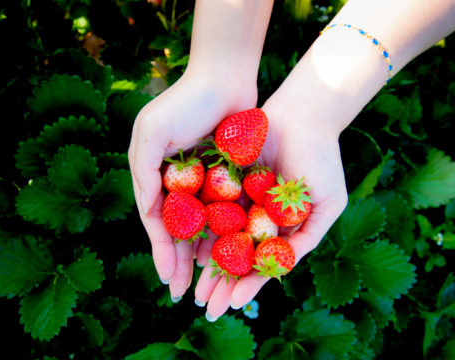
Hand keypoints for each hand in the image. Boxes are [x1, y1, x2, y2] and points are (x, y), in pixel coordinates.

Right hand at [128, 70, 256, 300]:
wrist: (226, 77)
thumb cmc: (187, 102)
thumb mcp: (154, 132)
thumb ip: (144, 172)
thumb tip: (146, 211)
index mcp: (153, 174)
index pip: (156, 222)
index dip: (161, 252)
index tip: (167, 279)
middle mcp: (174, 181)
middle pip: (177, 230)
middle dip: (178, 262)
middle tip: (182, 293)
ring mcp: (200, 180)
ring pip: (199, 226)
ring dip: (199, 254)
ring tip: (203, 282)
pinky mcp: (224, 177)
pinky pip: (222, 212)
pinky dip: (221, 232)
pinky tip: (225, 253)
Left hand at [193, 95, 348, 319]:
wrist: (302, 116)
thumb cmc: (321, 160)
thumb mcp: (326, 204)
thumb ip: (306, 236)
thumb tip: (280, 269)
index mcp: (281, 229)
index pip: (261, 264)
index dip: (248, 285)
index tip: (233, 305)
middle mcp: (258, 219)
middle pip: (237, 257)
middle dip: (222, 283)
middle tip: (204, 307)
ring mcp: (241, 202)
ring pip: (220, 239)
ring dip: (207, 264)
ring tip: (192, 288)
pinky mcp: (225, 183)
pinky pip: (210, 209)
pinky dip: (200, 229)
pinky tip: (187, 248)